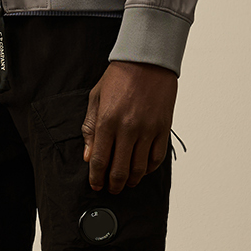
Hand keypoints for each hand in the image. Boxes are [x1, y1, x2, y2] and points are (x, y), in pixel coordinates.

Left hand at [82, 61, 176, 194]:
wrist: (147, 61)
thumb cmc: (119, 77)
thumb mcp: (96, 98)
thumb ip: (90, 128)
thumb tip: (89, 155)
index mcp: (107, 121)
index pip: (100, 160)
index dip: (96, 178)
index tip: (95, 185)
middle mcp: (127, 128)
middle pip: (119, 170)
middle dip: (113, 185)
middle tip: (110, 189)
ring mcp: (147, 130)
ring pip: (139, 168)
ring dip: (131, 180)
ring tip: (125, 182)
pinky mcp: (162, 128)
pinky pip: (157, 158)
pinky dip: (149, 169)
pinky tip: (142, 170)